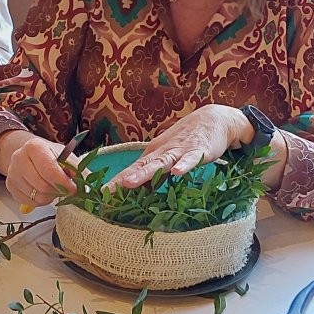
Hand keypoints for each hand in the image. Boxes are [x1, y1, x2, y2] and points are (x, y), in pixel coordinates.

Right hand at [5, 136, 80, 208]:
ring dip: (50, 197)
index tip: (74, 189)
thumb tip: (86, 181)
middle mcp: (19, 158)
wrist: (29, 154)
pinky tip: (43, 191)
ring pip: (37, 197)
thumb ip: (76, 167)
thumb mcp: (65, 155)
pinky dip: (41, 201)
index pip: (49, 170)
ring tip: (53, 187)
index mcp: (34, 147)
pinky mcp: (10, 186)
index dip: (64, 183)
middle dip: (59, 191)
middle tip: (66, 189)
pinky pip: (30, 203)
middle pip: (43, 186)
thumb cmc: (50, 155)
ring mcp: (12, 173)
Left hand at [104, 105, 247, 190]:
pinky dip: (184, 165)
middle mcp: (162, 151)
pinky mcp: (198, 150)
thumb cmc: (187, 140)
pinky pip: (190, 159)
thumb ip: (156, 174)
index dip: (116, 182)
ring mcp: (179, 150)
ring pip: (160, 163)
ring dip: (144, 173)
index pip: (132, 169)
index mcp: (154, 154)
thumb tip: (140, 193)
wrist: (213, 119)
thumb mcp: (168, 157)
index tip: (100, 195)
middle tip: (106, 192)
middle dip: (123, 180)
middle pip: (140, 167)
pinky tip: (177, 173)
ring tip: (129, 183)